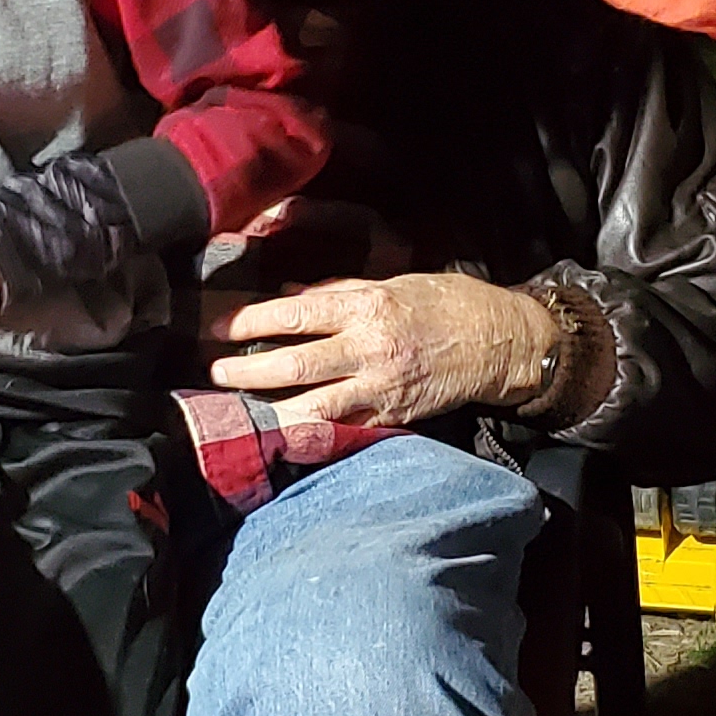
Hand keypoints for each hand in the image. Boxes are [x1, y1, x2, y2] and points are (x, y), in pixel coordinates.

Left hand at [206, 272, 551, 428]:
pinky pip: (345, 427)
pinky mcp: (393, 414)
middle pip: (294, 363)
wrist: (500, 341)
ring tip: (243, 409)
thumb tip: (291, 297)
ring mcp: (381, 386)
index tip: (219, 328)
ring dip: (272, 409)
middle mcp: (369, 347)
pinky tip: (286, 433)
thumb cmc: (447, 303)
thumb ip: (339, 291)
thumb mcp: (393, 282)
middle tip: (216, 374)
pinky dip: (312, 431)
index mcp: (367, 306)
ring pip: (314, 405)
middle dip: (248, 371)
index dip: (250, 322)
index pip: (294, 314)